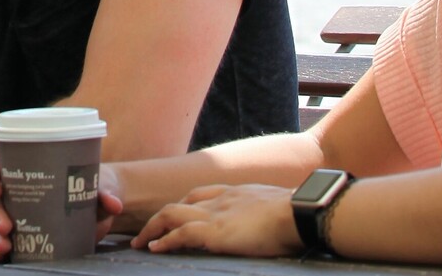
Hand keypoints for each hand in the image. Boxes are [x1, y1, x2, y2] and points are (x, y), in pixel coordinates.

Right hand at [0, 153, 122, 263]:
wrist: (96, 204)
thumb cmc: (88, 185)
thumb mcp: (94, 185)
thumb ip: (102, 194)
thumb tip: (114, 204)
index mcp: (22, 168)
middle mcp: (13, 190)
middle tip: (6, 226)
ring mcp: (14, 212)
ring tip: (6, 245)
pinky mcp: (21, 233)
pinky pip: (1, 240)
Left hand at [131, 184, 301, 257]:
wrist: (299, 213)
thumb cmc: (298, 213)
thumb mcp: (276, 206)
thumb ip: (265, 213)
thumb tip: (274, 225)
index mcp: (236, 193)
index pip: (201, 194)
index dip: (184, 206)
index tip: (174, 216)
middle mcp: (221, 200)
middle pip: (180, 203)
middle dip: (161, 217)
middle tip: (147, 232)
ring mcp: (215, 214)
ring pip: (171, 214)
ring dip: (153, 228)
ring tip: (141, 243)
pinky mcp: (215, 232)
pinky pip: (180, 234)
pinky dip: (165, 241)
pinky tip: (155, 248)